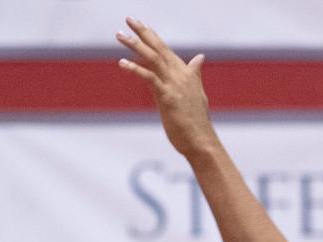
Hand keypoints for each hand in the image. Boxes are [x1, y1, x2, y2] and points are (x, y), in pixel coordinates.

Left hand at [117, 18, 213, 158]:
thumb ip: (195, 75)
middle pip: (158, 48)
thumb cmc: (197, 123)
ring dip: (135, 44)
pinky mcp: (167, 97)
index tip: (142, 25)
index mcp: (187, 74)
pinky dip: (135, 68)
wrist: (202, 142)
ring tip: (120, 35)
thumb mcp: (197, 94)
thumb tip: (199, 58)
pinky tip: (122, 62)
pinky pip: (149, 78)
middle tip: (129, 19)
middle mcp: (180, 75)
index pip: (167, 50)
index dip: (153, 37)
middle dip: (143, 32)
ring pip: (153, 58)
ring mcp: (174, 85)